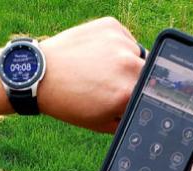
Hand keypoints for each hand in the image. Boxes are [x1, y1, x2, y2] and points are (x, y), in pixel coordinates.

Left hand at [36, 17, 144, 131]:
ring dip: (127, 61)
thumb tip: (144, 115)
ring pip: (137, 53)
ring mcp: (119, 42)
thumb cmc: (68, 102)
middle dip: (136, 80)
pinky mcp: (110, 26)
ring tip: (102, 68)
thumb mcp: (102, 123)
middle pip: (149, 73)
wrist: (40, 74)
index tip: (131, 97)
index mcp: (128, 92)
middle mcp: (127, 65)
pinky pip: (125, 37)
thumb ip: (129, 119)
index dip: (142, 98)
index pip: (152, 95)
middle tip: (113, 84)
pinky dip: (117, 46)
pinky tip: (97, 54)